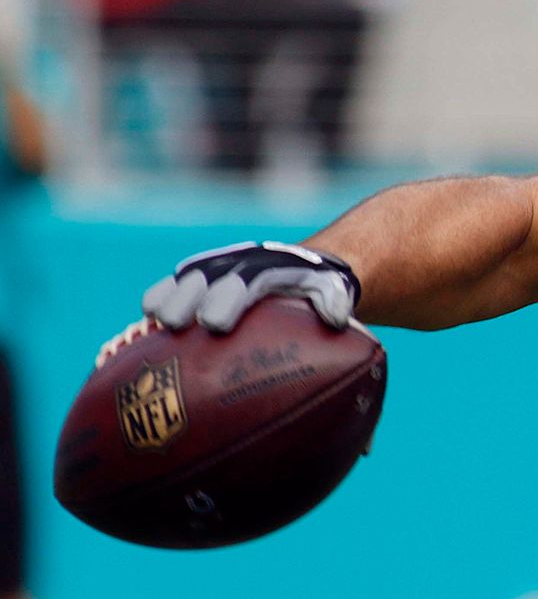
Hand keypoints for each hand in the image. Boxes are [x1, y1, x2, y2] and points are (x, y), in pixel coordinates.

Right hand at [142, 241, 360, 333]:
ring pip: (180, 281)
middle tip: (174, 324)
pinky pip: (169, 288)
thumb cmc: (316, 286)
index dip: (226, 299)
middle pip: (202, 278)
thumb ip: (335, 298)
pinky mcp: (195, 281)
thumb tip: (336, 317)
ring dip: (163, 299)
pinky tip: (141, 333)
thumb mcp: (331, 288)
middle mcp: (233, 265)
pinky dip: (156, 304)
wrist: (300, 264)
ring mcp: (211, 271)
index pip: (244, 281)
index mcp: (265, 268)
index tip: (213, 323)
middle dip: (185, 299)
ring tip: (149, 323)